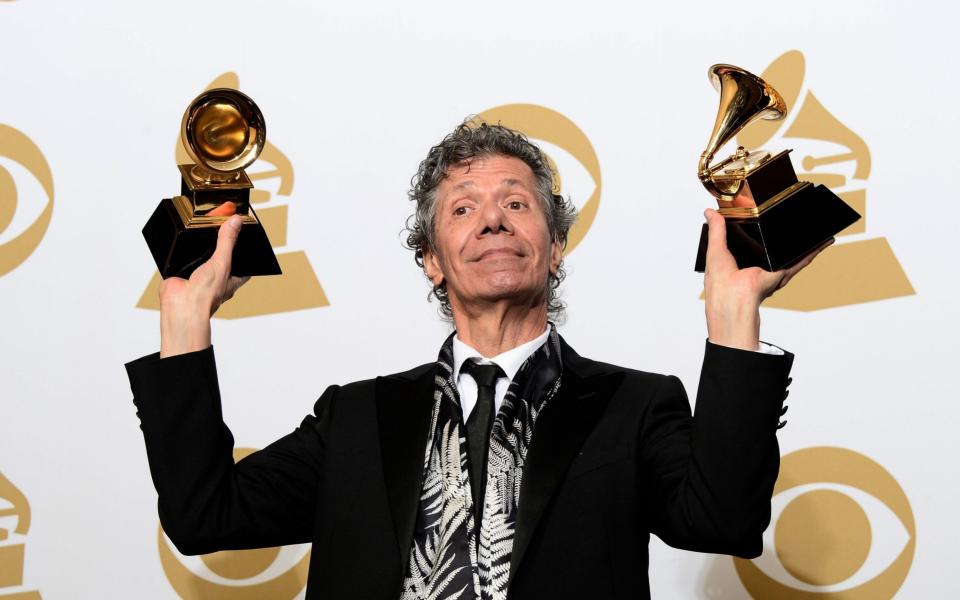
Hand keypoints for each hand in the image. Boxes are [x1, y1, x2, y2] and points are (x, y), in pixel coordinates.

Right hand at [159, 203, 249, 357]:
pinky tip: (182, 242)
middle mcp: (216, 279)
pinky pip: (183, 260)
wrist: (181, 305)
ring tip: (199, 232)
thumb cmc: (206, 295)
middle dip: (219, 246)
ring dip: (199, 249)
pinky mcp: (182, 274)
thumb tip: (236, 222)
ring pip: (201, 258)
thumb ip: (228, 242)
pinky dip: (182, 251)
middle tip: (220, 229)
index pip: (244, 265)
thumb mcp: (222, 262)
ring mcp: (198, 277)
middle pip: (221, 258)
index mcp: (231, 280)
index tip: (244, 238)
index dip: (245, 252)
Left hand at [703, 208, 831, 350]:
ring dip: (804, 242)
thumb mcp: (715, 249)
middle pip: (775, 247)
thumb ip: (716, 230)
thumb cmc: (720, 282)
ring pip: (791, 253)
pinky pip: (800, 260)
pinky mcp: (782, 273)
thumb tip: (709, 212)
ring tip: (817, 228)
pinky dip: (813, 251)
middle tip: (797, 219)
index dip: (759, 232)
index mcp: (741, 261)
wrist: (733, 297)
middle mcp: (758, 266)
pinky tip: (823, 241)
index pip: (752, 243)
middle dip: (786, 236)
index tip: (767, 216)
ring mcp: (772, 270)